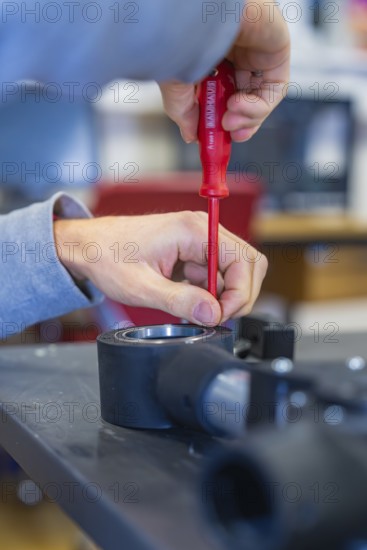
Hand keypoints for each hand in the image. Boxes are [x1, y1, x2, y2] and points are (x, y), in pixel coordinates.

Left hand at [54, 211, 266, 324]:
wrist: (87, 247)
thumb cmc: (106, 257)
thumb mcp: (141, 286)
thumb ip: (179, 301)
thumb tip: (213, 314)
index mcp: (193, 231)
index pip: (242, 260)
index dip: (240, 293)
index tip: (221, 316)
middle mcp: (201, 230)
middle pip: (246, 263)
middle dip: (238, 295)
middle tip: (215, 316)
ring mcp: (198, 239)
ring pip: (233, 270)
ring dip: (222, 294)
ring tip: (194, 308)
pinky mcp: (192, 250)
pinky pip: (215, 273)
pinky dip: (209, 291)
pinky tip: (187, 299)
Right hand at [159, 0, 289, 142]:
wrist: (202, 13)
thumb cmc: (184, 38)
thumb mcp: (177, 85)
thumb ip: (184, 112)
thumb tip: (190, 136)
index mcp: (209, 57)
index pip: (220, 95)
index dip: (219, 121)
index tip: (214, 140)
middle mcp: (234, 55)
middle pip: (243, 100)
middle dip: (237, 124)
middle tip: (227, 134)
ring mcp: (256, 54)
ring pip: (259, 99)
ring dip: (246, 118)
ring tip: (229, 120)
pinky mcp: (276, 53)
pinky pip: (274, 90)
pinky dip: (259, 107)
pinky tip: (239, 105)